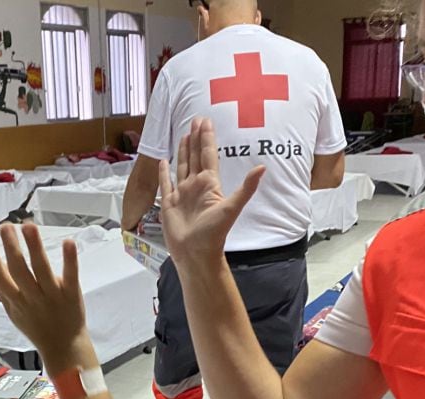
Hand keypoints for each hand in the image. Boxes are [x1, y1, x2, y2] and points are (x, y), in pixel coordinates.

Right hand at [0, 224, 89, 361]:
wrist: (63, 347)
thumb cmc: (36, 327)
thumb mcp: (14, 313)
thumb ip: (4, 290)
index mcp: (15, 301)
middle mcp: (32, 297)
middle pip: (19, 269)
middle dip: (11, 247)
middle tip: (6, 226)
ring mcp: (52, 295)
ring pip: (41, 269)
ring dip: (34, 246)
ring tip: (28, 226)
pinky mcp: (71, 294)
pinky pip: (70, 275)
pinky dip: (69, 259)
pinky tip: (68, 242)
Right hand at [158, 117, 264, 266]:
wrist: (195, 253)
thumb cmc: (213, 234)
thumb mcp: (232, 207)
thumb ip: (246, 187)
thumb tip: (262, 168)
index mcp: (209, 184)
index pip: (208, 155)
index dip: (206, 138)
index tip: (205, 122)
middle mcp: (195, 186)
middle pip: (195, 156)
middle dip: (195, 138)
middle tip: (195, 119)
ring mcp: (182, 194)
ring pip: (181, 166)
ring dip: (182, 151)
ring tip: (183, 135)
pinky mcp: (168, 203)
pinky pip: (165, 183)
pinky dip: (163, 172)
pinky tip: (162, 162)